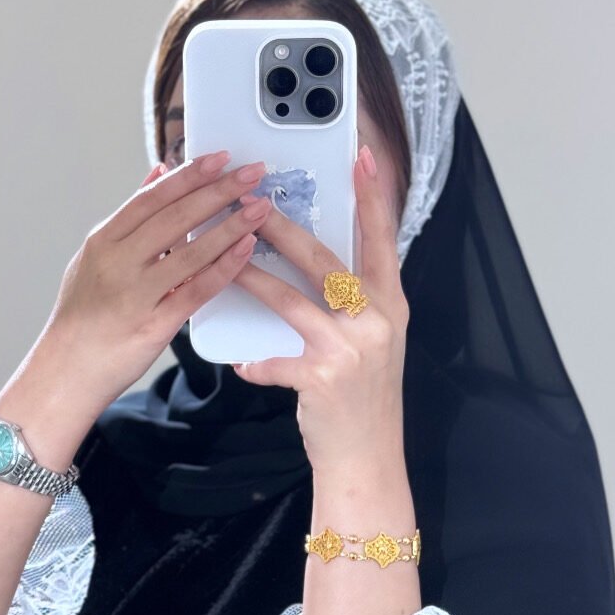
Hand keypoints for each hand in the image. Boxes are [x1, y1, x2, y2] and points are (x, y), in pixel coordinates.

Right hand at [39, 151, 274, 415]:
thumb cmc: (82, 317)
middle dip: (219, 190)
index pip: (153, 197)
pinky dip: (224, 266)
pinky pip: (196, 289)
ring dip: (230, 225)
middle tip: (252, 172)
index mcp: (104, 241)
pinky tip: (246, 249)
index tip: (220, 157)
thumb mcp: (94, 258)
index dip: (189, 175)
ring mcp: (136, 293)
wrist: (66, 371)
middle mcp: (119, 261)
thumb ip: (129, 217)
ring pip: (191, 250)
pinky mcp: (154, 324)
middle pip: (176, 216)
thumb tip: (157, 174)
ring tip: (259, 207)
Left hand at [229, 146, 408, 480]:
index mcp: (389, 303)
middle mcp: (376, 319)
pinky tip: (241, 361)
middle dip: (285, 227)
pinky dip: (255, 361)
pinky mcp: (324, 378)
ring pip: (292, 300)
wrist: (367, 457)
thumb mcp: (369, 342)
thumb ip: (351, 303)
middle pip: (325, 260)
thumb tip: (314, 266)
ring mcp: (351, 348)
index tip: (361, 156)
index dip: (373, 196)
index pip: (382, 238)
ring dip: (253, 277)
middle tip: (253, 199)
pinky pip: (275, 361)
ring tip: (225, 258)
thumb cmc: (360, 397)